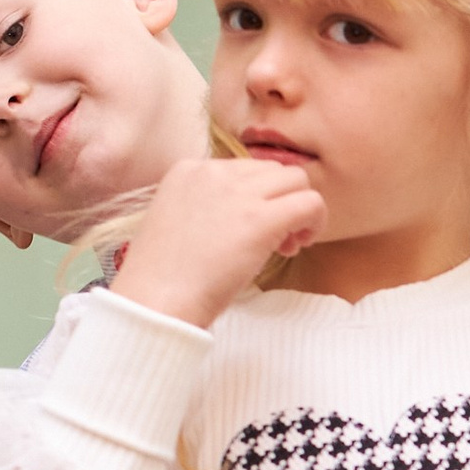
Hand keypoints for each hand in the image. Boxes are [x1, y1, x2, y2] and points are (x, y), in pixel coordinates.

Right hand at [116, 149, 322, 326]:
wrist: (154, 301)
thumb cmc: (163, 278)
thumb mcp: (178, 223)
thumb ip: (209, 208)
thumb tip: (247, 214)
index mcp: (188, 170)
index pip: (244, 168)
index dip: (258, 198)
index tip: (251, 231)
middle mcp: (213, 172)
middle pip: (274, 170)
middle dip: (282, 201)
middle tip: (276, 241)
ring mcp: (237, 193)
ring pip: (297, 180)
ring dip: (300, 210)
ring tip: (286, 246)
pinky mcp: (260, 219)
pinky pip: (310, 203)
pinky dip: (315, 222)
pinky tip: (296, 246)